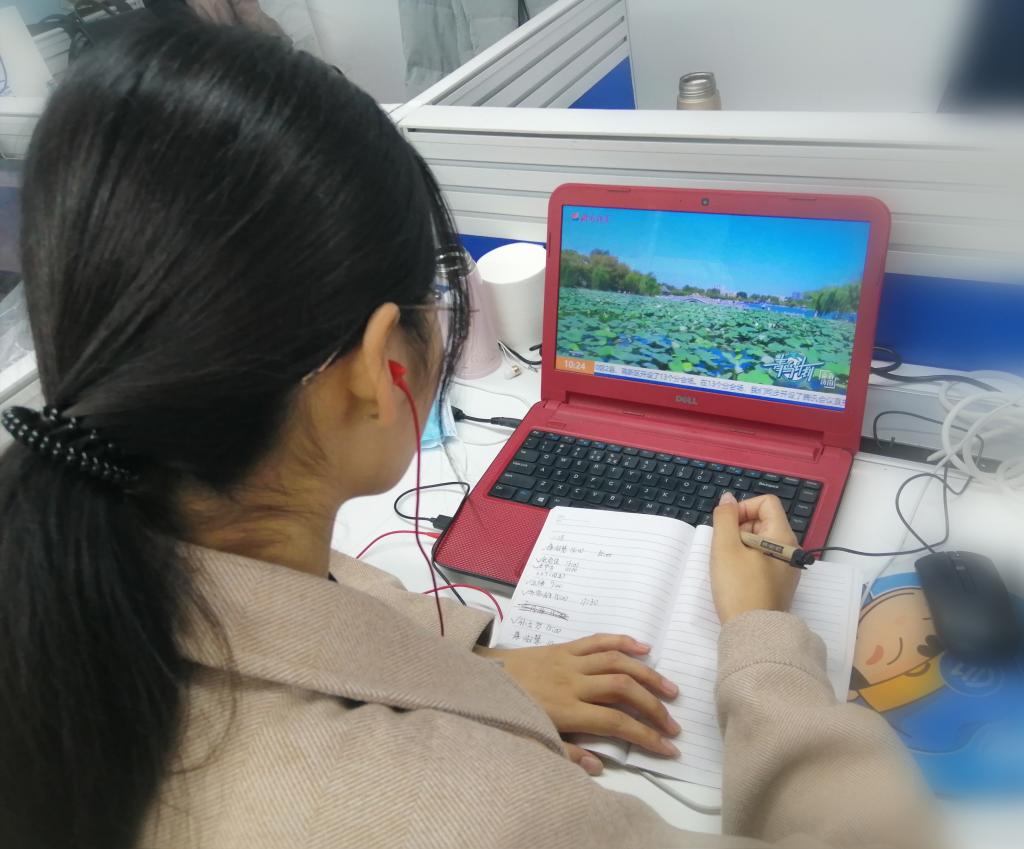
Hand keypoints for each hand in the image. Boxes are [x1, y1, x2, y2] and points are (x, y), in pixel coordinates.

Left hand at [478, 634, 679, 774]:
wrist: (482, 677)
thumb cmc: (509, 711)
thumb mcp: (533, 738)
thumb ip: (567, 753)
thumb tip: (599, 766)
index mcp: (566, 709)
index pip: (616, 722)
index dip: (646, 735)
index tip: (668, 747)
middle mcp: (573, 682)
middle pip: (623, 689)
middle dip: (654, 707)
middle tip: (674, 724)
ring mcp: (570, 660)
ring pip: (617, 662)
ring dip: (647, 674)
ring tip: (670, 689)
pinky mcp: (564, 646)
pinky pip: (597, 640)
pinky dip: (622, 641)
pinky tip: (643, 647)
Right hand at [711, 492, 800, 624]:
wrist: (753, 632)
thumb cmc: (738, 588)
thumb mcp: (725, 548)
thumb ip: (725, 518)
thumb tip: (728, 498)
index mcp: (782, 537)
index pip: (766, 503)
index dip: (743, 508)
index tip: (727, 526)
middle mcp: (790, 550)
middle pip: (763, 521)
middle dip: (739, 528)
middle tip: (724, 548)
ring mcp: (786, 568)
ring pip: (761, 541)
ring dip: (741, 545)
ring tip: (728, 564)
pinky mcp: (779, 583)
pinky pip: (763, 560)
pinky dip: (747, 561)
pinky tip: (736, 577)